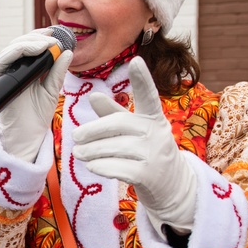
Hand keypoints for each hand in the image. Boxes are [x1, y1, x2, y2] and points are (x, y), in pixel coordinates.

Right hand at [0, 28, 71, 160]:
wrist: (28, 135)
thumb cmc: (37, 115)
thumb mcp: (52, 89)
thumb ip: (58, 71)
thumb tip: (68, 52)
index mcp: (25, 70)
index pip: (28, 46)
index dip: (40, 37)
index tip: (55, 33)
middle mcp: (12, 70)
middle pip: (19, 44)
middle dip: (36, 37)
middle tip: (53, 37)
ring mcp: (5, 75)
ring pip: (11, 48)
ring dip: (29, 42)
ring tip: (48, 43)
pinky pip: (2, 61)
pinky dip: (18, 51)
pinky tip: (36, 50)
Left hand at [71, 56, 195, 232]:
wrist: (171, 186)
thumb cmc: (146, 152)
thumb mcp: (134, 131)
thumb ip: (114, 114)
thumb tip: (93, 96)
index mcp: (153, 117)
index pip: (148, 96)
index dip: (142, 79)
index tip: (136, 61)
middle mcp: (156, 132)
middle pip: (119, 124)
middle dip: (94, 130)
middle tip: (76, 136)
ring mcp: (155, 154)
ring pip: (116, 148)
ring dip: (92, 151)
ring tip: (78, 154)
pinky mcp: (149, 175)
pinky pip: (120, 168)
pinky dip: (102, 166)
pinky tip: (91, 166)